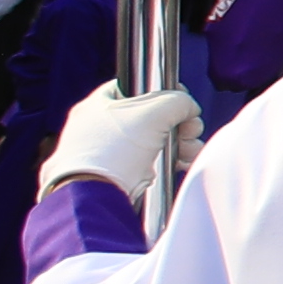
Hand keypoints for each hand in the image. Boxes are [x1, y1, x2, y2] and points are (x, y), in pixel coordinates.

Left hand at [34, 87, 203, 228]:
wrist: (94, 196)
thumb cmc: (113, 152)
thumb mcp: (156, 112)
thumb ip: (177, 101)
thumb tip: (188, 107)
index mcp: (96, 105)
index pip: (134, 88)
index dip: (161, 92)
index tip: (178, 102)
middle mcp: (95, 127)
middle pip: (148, 117)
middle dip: (176, 125)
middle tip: (189, 131)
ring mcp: (101, 152)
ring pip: (148, 141)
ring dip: (175, 145)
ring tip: (188, 152)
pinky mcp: (109, 175)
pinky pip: (142, 163)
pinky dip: (162, 163)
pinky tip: (178, 165)